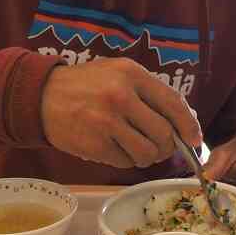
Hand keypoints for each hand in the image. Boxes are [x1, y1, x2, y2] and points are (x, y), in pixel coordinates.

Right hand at [38, 58, 200, 167]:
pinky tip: (117, 149)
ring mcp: (107, 122)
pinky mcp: (94, 145)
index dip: (189, 125)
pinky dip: (127, 160)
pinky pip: (125, 162)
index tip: (195, 139)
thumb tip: (185, 120)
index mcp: (131, 74)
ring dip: (148, 156)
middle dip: (168, 146)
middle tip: (163, 148)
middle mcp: (121, 97)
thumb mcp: (118, 73)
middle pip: (164, 134)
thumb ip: (149, 92)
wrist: (40, 96)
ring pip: (147, 153)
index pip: (173, 103)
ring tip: (139, 149)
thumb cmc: (85, 85)